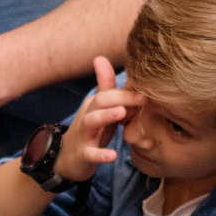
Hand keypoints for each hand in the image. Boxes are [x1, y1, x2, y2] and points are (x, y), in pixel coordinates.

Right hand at [57, 57, 139, 182]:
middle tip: (142, 98)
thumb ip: (106, 86)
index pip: (109, 92)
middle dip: (121, 98)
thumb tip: (101, 57)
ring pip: (91, 122)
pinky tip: (112, 155)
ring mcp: (84, 135)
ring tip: (122, 113)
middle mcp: (87, 116)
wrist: (67, 158)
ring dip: (106, 116)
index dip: (127, 92)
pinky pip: (90, 154)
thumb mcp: (100, 109)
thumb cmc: (92, 131)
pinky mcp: (82, 154)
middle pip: (100, 101)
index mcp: (94, 105)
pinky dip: (100, 155)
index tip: (148, 92)